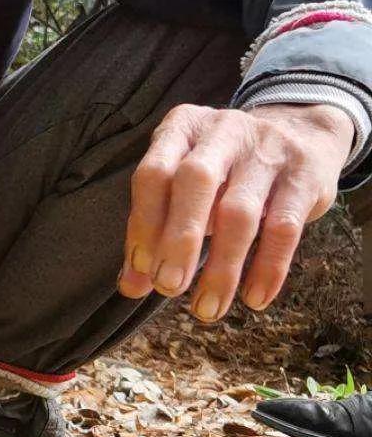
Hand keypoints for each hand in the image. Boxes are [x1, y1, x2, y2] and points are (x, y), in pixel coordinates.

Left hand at [120, 101, 355, 322]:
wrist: (301, 129)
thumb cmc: (225, 168)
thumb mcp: (186, 183)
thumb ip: (155, 229)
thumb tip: (131, 286)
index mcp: (182, 128)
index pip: (154, 173)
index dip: (144, 223)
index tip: (142, 270)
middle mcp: (222, 132)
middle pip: (195, 181)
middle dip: (179, 239)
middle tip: (169, 287)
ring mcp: (267, 151)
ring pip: (239, 212)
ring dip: (222, 268)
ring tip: (207, 308)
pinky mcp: (304, 176)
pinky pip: (284, 228)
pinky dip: (268, 268)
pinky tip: (254, 299)